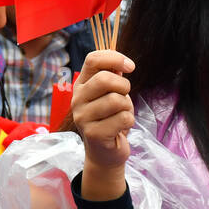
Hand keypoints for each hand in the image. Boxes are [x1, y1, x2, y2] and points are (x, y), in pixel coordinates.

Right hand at [71, 50, 135, 199]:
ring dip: (127, 107)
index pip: (93, 60)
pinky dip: (129, 121)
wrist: (105, 151)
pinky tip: (120, 128)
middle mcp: (77, 99)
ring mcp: (83, 117)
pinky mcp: (93, 133)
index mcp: (81, 85)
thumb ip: (113, 76)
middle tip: (124, 95)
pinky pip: (123, 118)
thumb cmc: (110, 118)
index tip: (130, 67)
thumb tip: (123, 64)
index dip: (115, 58)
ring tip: (121, 115)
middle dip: (123, 86)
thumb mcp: (110, 93)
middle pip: (104, 79)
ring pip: (116, 100)